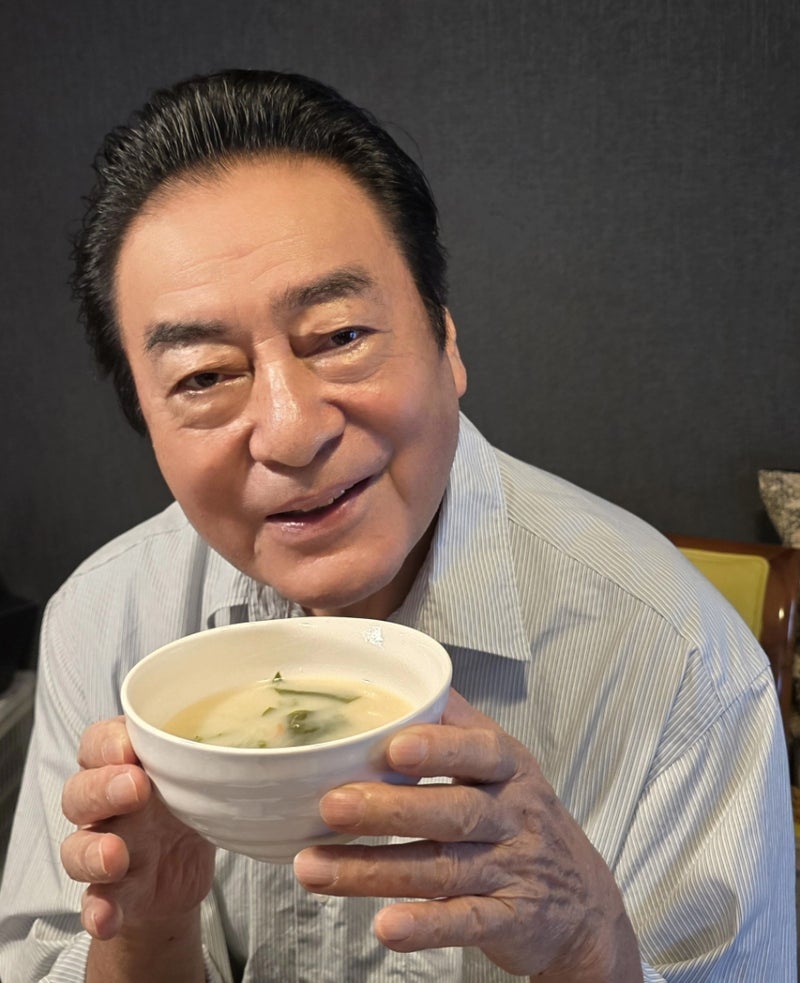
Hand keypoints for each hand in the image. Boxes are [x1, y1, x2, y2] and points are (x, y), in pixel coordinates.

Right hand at [60, 716, 215, 941]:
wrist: (183, 866)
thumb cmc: (190, 800)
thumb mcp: (201, 773)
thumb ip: (214, 755)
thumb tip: (277, 729)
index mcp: (125, 764)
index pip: (98, 743)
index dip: (106, 743)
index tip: (128, 748)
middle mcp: (106, 803)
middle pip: (81, 792)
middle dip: (103, 788)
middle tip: (135, 788)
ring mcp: (105, 846)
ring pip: (76, 847)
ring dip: (92, 852)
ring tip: (115, 857)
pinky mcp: (112, 890)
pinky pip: (95, 899)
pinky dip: (98, 909)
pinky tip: (106, 918)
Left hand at [293, 690, 640, 980]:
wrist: (582, 903)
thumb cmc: (521, 817)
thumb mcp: (504, 764)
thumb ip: (457, 724)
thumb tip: (408, 674)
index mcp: (509, 769)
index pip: (479, 752)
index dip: (439, 749)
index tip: (393, 747)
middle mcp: (513, 817)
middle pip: (451, 812)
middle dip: (389, 809)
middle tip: (331, 806)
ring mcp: (512, 871)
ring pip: (441, 870)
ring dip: (374, 871)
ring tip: (312, 868)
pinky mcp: (508, 922)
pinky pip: (464, 924)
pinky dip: (426, 927)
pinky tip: (386, 927)